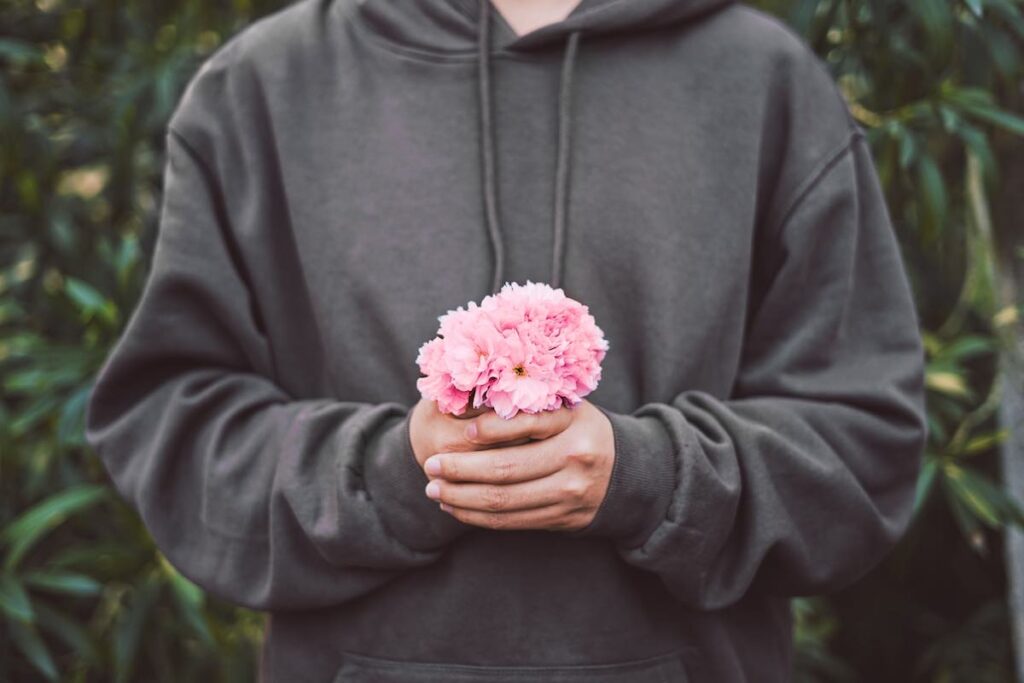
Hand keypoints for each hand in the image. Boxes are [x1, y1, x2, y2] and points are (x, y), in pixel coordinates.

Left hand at [421, 400, 615, 531]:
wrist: (626, 471)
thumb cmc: (577, 428)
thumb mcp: (563, 406)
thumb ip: (525, 404)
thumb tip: (463, 402)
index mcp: (572, 422)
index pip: (525, 424)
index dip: (489, 430)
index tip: (459, 430)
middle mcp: (574, 458)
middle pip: (506, 469)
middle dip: (460, 470)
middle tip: (429, 465)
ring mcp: (570, 493)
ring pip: (505, 500)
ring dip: (462, 498)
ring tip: (434, 490)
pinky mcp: (562, 518)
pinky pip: (512, 521)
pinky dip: (478, 516)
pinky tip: (456, 507)